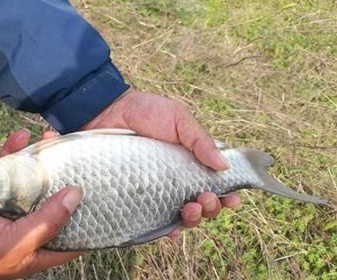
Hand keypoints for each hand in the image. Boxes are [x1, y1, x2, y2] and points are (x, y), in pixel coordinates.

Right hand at [0, 139, 82, 279]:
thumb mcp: (16, 243)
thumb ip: (48, 222)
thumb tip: (77, 195)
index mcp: (35, 247)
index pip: (71, 237)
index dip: (89, 221)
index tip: (106, 198)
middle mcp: (25, 225)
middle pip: (52, 200)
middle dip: (64, 177)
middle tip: (76, 154)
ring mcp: (7, 204)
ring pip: (31, 178)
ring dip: (39, 158)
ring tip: (50, 137)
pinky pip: (5, 167)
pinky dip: (11, 151)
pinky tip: (19, 136)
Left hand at [82, 88, 240, 237]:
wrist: (108, 112)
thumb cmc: (145, 111)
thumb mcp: (178, 119)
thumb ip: (200, 140)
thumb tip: (224, 166)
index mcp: (191, 162)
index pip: (214, 184)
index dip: (227, 195)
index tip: (233, 198)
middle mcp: (176, 180)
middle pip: (201, 204)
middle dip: (211, 208)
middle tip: (205, 198)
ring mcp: (156, 191)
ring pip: (181, 216)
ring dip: (192, 219)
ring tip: (190, 209)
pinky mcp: (135, 198)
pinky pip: (153, 221)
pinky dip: (166, 229)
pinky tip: (171, 230)